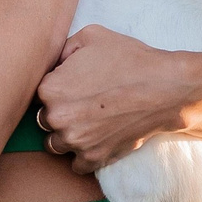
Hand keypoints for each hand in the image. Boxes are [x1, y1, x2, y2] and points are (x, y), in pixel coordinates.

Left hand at [36, 25, 193, 172]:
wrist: (165, 87)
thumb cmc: (128, 58)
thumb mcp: (90, 36)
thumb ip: (61, 49)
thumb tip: (53, 64)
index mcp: (50, 88)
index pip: (37, 94)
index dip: (55, 88)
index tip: (71, 86)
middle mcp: (57, 118)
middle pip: (44, 120)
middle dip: (59, 112)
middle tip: (82, 103)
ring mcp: (75, 141)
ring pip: (55, 145)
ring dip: (66, 136)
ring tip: (88, 122)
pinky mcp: (94, 158)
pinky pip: (75, 165)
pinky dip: (83, 155)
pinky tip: (96, 139)